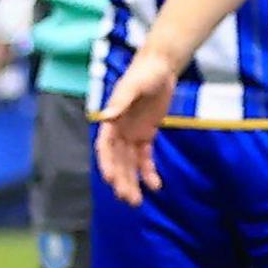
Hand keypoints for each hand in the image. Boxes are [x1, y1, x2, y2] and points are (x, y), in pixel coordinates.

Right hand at [94, 53, 180, 203]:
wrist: (161, 67)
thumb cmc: (144, 73)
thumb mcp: (133, 85)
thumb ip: (120, 101)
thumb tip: (105, 117)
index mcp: (111, 120)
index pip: (105, 147)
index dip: (107, 163)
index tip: (110, 179)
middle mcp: (119, 130)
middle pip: (117, 161)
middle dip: (121, 180)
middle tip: (129, 199)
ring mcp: (132, 134)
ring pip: (129, 164)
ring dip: (132, 182)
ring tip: (136, 201)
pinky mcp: (146, 135)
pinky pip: (145, 158)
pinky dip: (148, 172)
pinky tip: (155, 186)